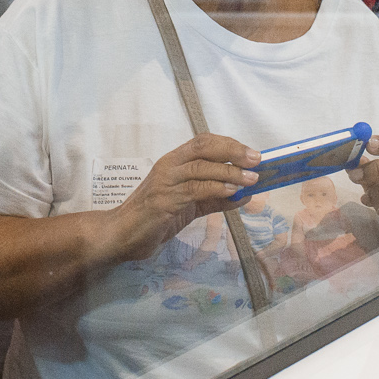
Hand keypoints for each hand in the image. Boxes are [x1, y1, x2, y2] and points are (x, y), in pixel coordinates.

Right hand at [104, 133, 259, 262]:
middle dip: (233, 151)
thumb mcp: (189, 206)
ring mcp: (165, 182)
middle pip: (204, 147)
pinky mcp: (163, 201)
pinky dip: (216, 189)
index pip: (203, 142)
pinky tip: (232, 193)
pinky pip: (194, 190)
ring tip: (252, 180)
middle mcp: (169, 166)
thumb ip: (214, 199)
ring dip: (230, 173)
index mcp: (174, 162)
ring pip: (201, 168)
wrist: (122, 235)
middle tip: (256, 160)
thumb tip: (244, 195)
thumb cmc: (154, 218)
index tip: (252, 153)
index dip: (230, 145)